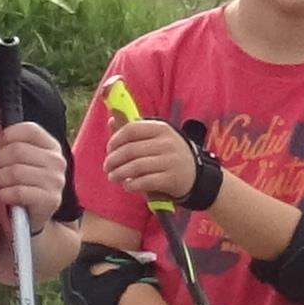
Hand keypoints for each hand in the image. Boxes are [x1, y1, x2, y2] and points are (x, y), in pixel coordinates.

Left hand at [0, 116, 71, 223]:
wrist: (27, 220)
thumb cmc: (16, 185)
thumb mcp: (6, 161)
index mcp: (50, 145)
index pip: (29, 129)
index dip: (7, 136)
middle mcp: (57, 161)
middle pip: (18, 150)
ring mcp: (56, 181)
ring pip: (16, 171)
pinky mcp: (50, 200)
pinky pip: (19, 192)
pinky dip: (3, 195)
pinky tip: (0, 197)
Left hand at [99, 99, 206, 216]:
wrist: (196, 176)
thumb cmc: (168, 156)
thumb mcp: (155, 139)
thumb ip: (133, 131)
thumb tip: (112, 119)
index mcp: (161, 128)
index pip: (131, 129)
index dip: (115, 139)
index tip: (109, 149)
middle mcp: (167, 142)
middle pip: (130, 149)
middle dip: (113, 160)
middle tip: (107, 167)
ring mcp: (171, 161)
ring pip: (136, 166)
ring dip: (119, 173)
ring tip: (112, 177)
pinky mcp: (171, 179)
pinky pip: (145, 181)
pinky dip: (131, 184)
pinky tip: (127, 185)